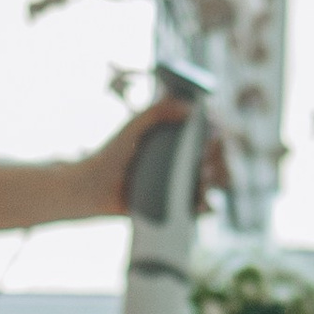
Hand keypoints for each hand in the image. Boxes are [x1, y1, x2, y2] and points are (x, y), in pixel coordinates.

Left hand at [70, 96, 233, 223]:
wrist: (94, 189)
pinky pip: (198, 206)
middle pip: (215, 158)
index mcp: (175, 139)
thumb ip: (158, 111)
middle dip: (219, 158)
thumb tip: (191, 107)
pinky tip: (200, 202)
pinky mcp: (174, 205)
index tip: (215, 135)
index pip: (208, 134)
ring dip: (215, 181)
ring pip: (212, 182)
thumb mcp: (134, 127)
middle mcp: (181, 161)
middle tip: (205, 160)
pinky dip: (205, 205)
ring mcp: (179, 183)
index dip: (218, 134)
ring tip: (201, 180)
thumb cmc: (112, 154)